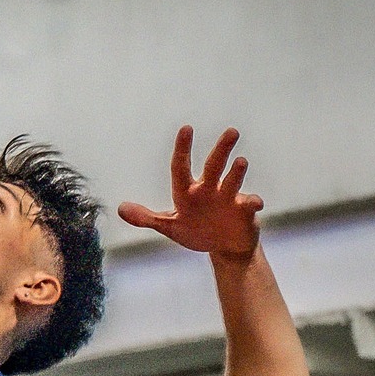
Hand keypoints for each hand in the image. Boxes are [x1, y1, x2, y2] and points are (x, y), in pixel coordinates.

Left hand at [119, 126, 262, 262]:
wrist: (224, 246)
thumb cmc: (196, 231)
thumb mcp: (170, 227)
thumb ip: (147, 218)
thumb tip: (120, 208)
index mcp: (189, 192)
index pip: (181, 168)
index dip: (182, 150)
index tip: (186, 128)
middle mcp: (210, 190)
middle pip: (213, 167)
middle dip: (221, 150)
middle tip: (232, 131)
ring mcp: (229, 199)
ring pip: (232, 183)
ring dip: (235, 174)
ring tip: (241, 161)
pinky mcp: (245, 213)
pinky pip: (249, 206)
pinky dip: (252, 203)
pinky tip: (254, 203)